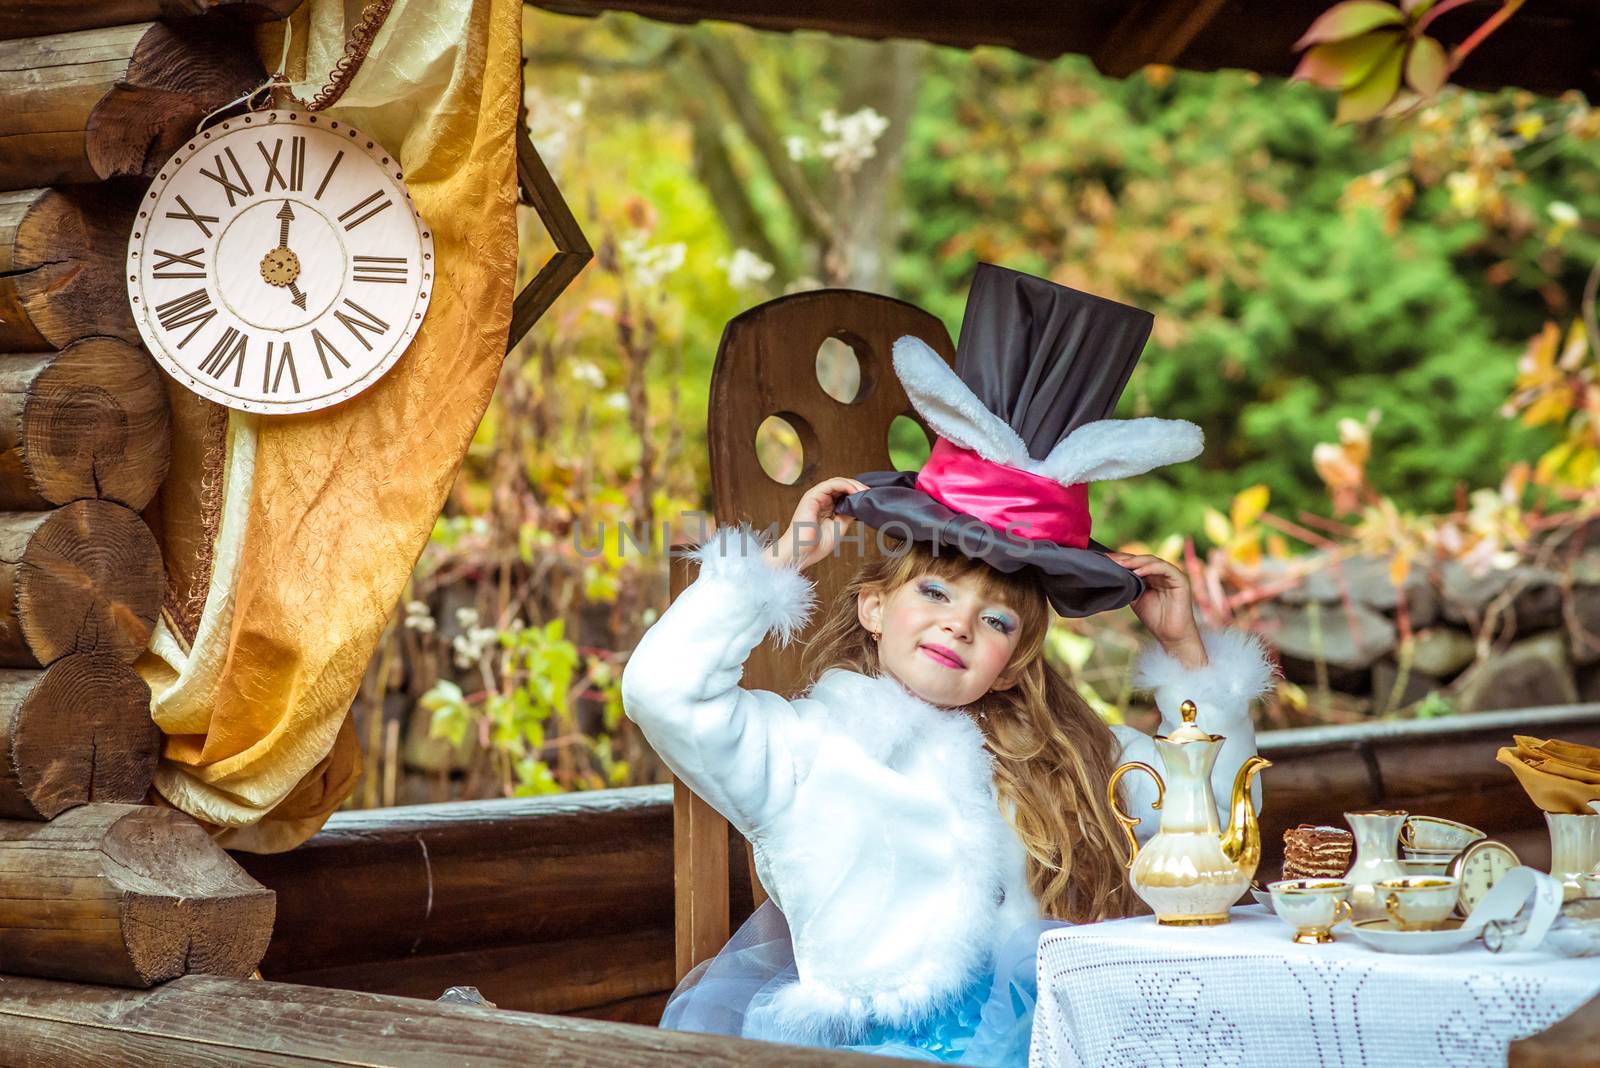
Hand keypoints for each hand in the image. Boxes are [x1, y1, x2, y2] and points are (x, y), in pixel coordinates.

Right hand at [767, 477, 868, 571]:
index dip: (857, 494)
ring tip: (864, 492)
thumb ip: (847, 514)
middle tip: (870, 493)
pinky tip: (854, 491)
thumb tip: (858, 505)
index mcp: (826, 507)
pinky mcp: (812, 496)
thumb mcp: (839, 528)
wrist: (801, 553)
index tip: (870, 498)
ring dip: (853, 485)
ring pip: (838, 482)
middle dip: (858, 488)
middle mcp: (820, 499)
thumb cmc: (815, 545)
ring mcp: (816, 496)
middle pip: (842, 486)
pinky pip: (830, 485)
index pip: (843, 493)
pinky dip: (844, 485)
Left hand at [1106, 552, 1207, 667]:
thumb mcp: (1136, 599)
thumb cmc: (1155, 618)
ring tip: (1121, 564)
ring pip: (1152, 560)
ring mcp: (1172, 574)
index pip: (1135, 562)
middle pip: (1142, 559)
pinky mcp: (1180, 579)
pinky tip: (1137, 572)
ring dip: (1136, 561)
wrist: (1171, 636)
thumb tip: (1111, 574)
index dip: (1120, 560)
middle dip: (1125, 558)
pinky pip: (1164, 568)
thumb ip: (1128, 585)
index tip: (1103, 559)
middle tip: (1109, 559)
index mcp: (1152, 575)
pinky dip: (1150, 568)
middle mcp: (1162, 572)